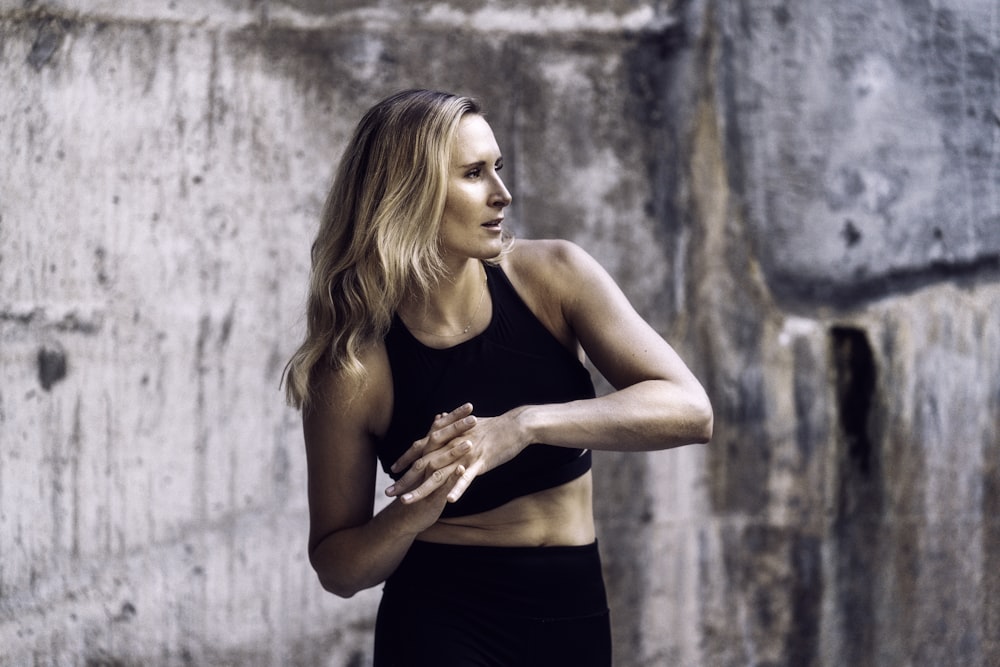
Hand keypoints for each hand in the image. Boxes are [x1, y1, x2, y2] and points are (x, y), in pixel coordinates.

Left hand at [391, 407, 529, 505]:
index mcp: (449, 437)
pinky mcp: (481, 462)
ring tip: (406, 501)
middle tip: (389, 492)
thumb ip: (451, 423)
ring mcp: (466, 454)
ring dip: (421, 489)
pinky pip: (467, 478)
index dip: (405, 459)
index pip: (421, 449)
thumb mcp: (468, 423)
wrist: (516, 425)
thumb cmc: (494, 426)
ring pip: (440, 474)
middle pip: (423, 464)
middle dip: (405, 479)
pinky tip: (448, 500)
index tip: (392, 471)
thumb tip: (438, 417)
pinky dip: (457, 488)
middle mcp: (452, 445)